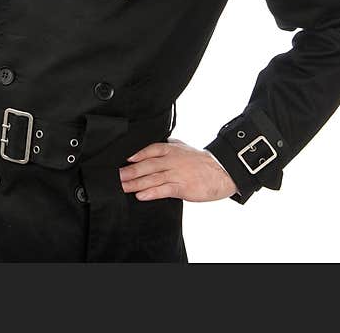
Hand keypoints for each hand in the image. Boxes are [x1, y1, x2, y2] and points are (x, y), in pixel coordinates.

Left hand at [118, 137, 238, 201]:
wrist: (223, 171)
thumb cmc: (203, 161)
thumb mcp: (185, 147)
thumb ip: (170, 145)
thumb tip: (157, 144)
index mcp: (172, 149)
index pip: (151, 149)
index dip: (137, 154)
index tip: (125, 159)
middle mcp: (172, 160)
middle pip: (147, 165)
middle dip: (130, 172)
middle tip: (117, 177)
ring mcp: (177, 174)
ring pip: (152, 178)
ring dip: (135, 183)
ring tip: (123, 187)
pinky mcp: (182, 188)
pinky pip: (164, 190)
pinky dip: (151, 193)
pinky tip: (141, 195)